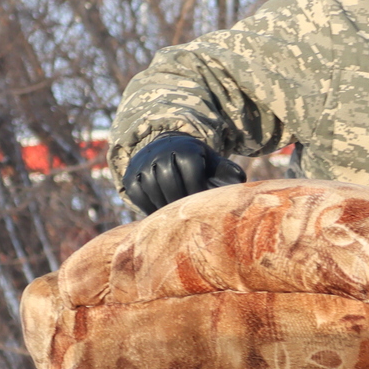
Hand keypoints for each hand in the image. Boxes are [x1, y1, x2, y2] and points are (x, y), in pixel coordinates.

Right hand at [121, 133, 244, 213]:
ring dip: (164, 206)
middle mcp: (161, 152)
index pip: (191, 171)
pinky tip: (160, 217)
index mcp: (187, 148)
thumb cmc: (200, 165)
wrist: (169, 150)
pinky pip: (137, 194)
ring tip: (175, 220)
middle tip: (189, 218)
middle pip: (169, 180)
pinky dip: (148, 208)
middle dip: (181, 201)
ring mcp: (143, 163)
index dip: (199, 191)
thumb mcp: (217, 165)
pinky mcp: (131, 176)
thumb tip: (237, 193)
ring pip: (151, 187)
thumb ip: (230, 176)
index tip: (204, 206)